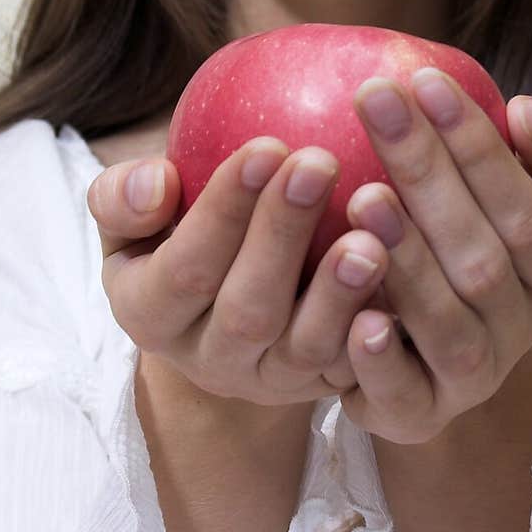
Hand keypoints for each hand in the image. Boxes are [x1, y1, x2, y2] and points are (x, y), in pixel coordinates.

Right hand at [86, 138, 389, 405]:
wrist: (225, 300)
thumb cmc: (178, 230)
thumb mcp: (133, 216)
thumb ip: (124, 197)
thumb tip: (157, 181)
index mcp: (148, 314)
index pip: (184, 266)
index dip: (224, 210)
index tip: (268, 144)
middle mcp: (207, 360)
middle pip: (247, 309)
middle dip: (282, 234)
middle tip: (320, 162)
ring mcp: (270, 381)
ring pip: (306, 347)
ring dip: (339, 292)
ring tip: (371, 235)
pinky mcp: (324, 387)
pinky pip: (356, 364)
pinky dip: (381, 327)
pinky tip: (407, 270)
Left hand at [339, 72, 531, 443]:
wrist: (427, 348)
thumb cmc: (469, 238)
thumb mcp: (517, 187)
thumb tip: (531, 110)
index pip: (525, 204)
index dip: (476, 143)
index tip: (422, 79)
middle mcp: (523, 326)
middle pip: (480, 255)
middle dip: (427, 173)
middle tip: (372, 101)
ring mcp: (474, 378)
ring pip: (448, 325)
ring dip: (407, 262)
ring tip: (361, 198)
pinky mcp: (420, 415)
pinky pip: (405, 393)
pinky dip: (381, 361)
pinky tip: (355, 319)